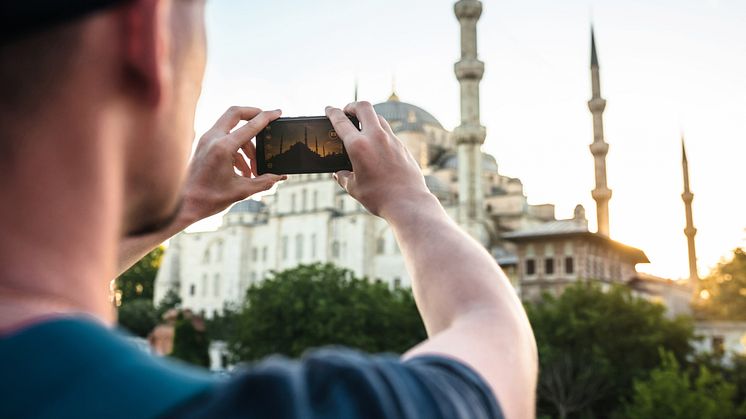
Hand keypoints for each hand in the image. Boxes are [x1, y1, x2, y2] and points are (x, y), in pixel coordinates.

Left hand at [176, 106, 286, 227]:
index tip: (278, 112)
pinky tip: (242, 170)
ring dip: (247, 143)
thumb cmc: (208, 199)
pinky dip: (237, 149)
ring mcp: (206, 140)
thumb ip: (264, 182)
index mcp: (223, 148)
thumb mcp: (241, 191)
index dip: (267, 118)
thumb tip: (280, 177)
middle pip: (235, 113)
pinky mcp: (203, 146)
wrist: (184, 205)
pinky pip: (224, 138)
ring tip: (254, 167)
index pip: (250, 126)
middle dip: (253, 114)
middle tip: (266, 121)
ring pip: (231, 129)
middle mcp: (212, 139)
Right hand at [325, 102, 432, 219]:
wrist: (408, 203)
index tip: (329, 109)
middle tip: (347, 112)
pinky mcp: (402, 146)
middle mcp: (375, 137)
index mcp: (358, 146)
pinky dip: (379, 132)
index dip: (332, 112)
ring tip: (361, 128)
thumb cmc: (379, 197)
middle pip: (363, 107)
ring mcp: (391, 140)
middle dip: (352, 105)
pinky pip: (388, 132)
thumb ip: (344, 177)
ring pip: (378, 117)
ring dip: (367, 118)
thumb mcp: (354, 188)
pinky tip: (376, 144)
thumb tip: (339, 174)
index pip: (341, 121)